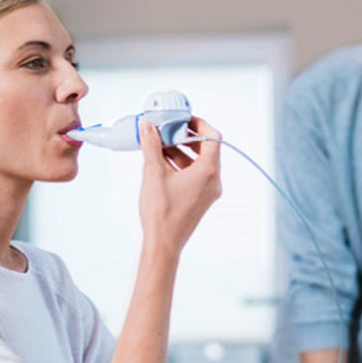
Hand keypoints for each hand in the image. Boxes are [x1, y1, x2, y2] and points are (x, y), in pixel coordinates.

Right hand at [137, 117, 221, 253]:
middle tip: (168, 130)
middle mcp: (213, 181)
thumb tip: (148, 126)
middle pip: (205, 149)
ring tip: (159, 145)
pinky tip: (161, 162)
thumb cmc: (162, 212)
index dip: (198, 124)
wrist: (163, 243)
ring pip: (198, 163)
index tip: (183, 119)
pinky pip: (194, 175)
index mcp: (208, 171)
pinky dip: (180, 166)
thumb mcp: (153, 173)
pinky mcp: (199, 200)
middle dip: (185, 137)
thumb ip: (152, 145)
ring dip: (180, 151)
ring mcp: (207, 192)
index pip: (212, 137)